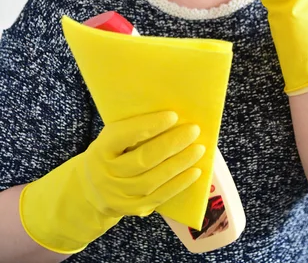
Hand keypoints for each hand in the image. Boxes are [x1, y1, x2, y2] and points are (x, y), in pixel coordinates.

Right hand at [19, 111, 204, 253]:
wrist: (92, 190)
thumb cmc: (111, 153)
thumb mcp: (112, 138)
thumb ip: (133, 129)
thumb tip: (171, 116)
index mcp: (101, 149)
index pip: (124, 135)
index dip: (149, 125)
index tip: (173, 115)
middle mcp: (107, 174)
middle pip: (143, 159)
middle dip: (171, 144)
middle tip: (193, 130)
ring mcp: (119, 195)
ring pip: (153, 180)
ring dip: (180, 163)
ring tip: (198, 149)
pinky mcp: (134, 209)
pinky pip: (160, 197)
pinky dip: (179, 184)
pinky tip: (195, 172)